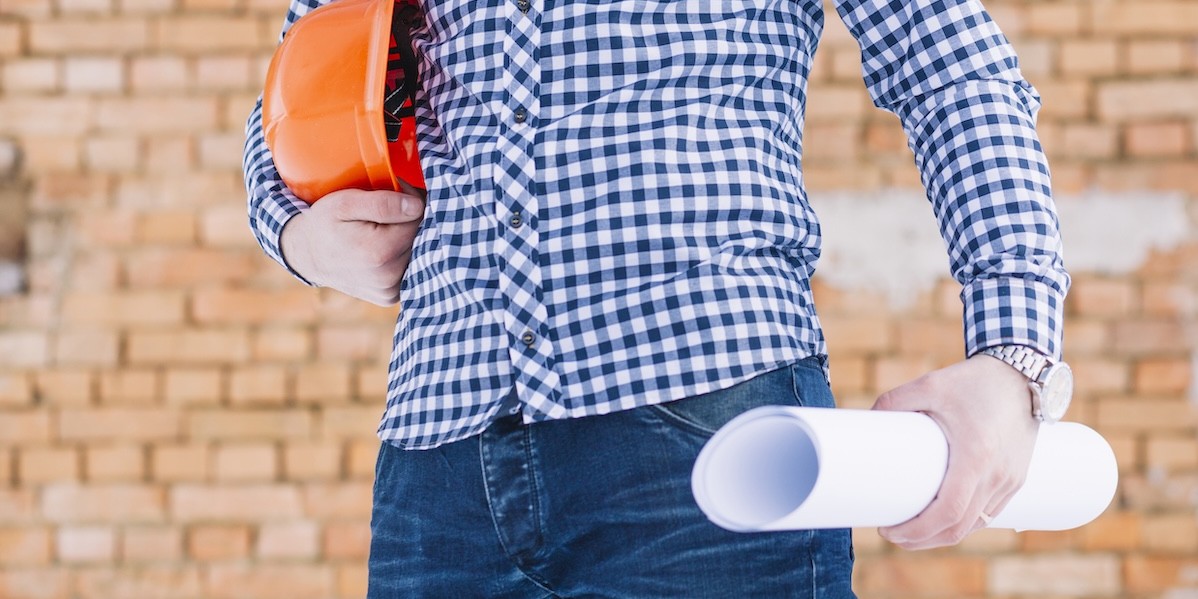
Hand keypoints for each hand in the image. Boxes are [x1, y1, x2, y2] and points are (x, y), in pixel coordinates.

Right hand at [280, 183, 426, 305]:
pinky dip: (402, 257)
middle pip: (420, 238)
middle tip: (383, 215)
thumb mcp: (345, 203)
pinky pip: (409, 270)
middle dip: (408, 222)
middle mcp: (387, 277)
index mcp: (378, 252)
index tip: (393, 196)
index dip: (409, 203)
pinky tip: (383, 250)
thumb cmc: (325, 224)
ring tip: (380, 232)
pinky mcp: (390, 297)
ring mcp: (389, 291)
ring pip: (418, 254)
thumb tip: (417, 207)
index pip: (417, 219)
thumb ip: (382, 203)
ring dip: (406, 240)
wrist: (307, 256)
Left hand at [871, 354, 1037, 549]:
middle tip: (892, 534)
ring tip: (912, 531)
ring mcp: (1011, 480)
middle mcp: (998, 475)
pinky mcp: (1016, 479)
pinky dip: (964, 524)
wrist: (1023, 374)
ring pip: (975, 525)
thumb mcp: (930, 385)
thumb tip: (867, 419)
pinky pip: (989, 514)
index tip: (889, 530)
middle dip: (922, 540)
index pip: (948, 513)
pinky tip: (943, 522)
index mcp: (977, 457)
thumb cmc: (975, 380)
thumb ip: (894, 400)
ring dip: (942, 535)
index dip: (916, 530)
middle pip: (958, 528)